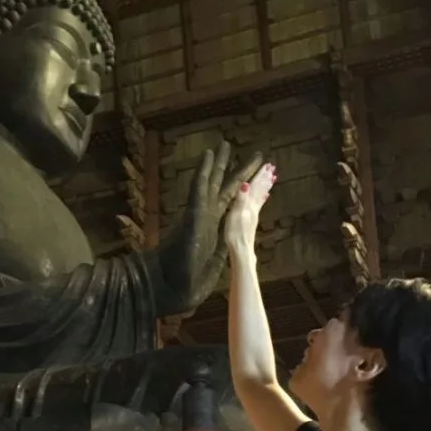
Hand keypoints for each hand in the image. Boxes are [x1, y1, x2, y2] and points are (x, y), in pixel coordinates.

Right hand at [149, 142, 261, 316]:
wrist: (169, 286)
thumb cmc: (185, 280)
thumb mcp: (212, 266)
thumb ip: (220, 254)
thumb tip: (230, 247)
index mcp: (215, 229)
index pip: (236, 206)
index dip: (248, 191)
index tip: (261, 178)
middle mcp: (208, 217)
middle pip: (227, 188)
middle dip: (241, 171)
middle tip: (255, 154)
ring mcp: (199, 213)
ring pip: (213, 182)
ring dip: (220, 163)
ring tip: (226, 144)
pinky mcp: (192, 214)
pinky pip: (199, 187)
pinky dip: (203, 170)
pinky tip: (209, 154)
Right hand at [224, 162, 276, 254]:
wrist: (242, 250)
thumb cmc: (235, 233)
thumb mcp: (235, 215)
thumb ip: (240, 199)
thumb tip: (245, 184)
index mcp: (248, 204)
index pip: (255, 186)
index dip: (260, 175)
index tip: (267, 164)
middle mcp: (253, 207)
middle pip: (261, 189)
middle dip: (265, 178)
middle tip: (272, 167)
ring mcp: (254, 214)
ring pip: (262, 196)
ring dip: (266, 186)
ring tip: (272, 178)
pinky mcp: (252, 220)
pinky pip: (260, 204)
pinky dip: (263, 198)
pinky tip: (266, 197)